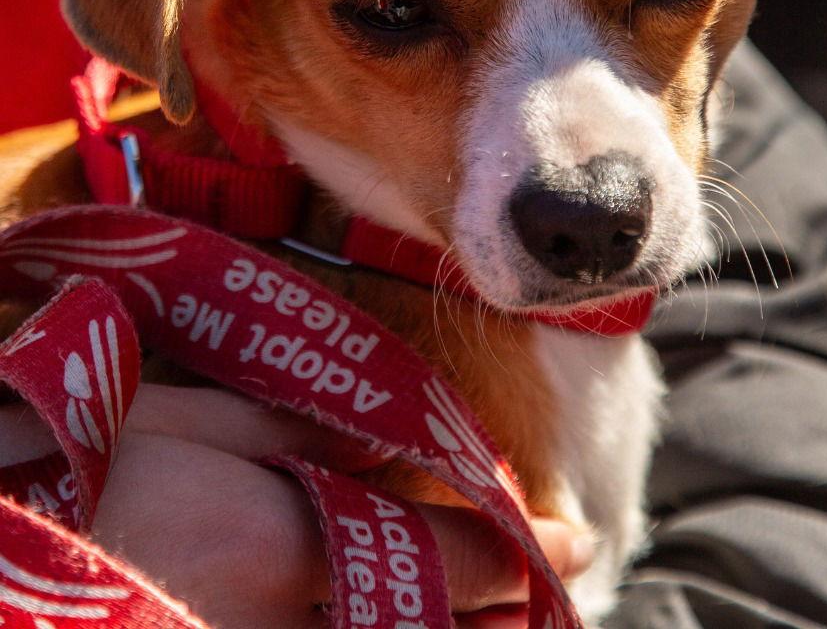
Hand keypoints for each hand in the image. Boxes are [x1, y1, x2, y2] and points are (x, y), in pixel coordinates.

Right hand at [0, 386, 592, 627]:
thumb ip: (304, 428)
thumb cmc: (91, 459)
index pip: (449, 555)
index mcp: (285, 538)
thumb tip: (395, 440)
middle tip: (557, 595)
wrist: (12, 538)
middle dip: (513, 614)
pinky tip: (422, 620)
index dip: (525, 549)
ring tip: (513, 622)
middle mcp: (287, 624)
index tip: (573, 537)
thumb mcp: (198, 417)